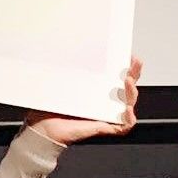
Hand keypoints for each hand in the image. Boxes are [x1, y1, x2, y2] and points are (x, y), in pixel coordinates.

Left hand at [24, 57, 142, 145]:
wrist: (44, 128)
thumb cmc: (50, 108)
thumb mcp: (60, 83)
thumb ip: (68, 69)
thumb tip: (67, 49)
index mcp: (95, 89)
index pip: (115, 75)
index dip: (124, 64)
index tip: (125, 53)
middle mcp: (103, 101)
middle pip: (127, 86)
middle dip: (134, 73)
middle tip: (133, 63)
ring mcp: (106, 115)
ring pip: (129, 103)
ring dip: (132, 91)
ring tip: (127, 81)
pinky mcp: (104, 128)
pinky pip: (124, 125)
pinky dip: (129, 118)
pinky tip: (126, 109)